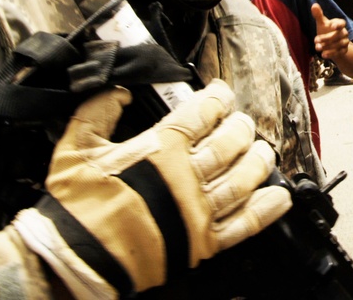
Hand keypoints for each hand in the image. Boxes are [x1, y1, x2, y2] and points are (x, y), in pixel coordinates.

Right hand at [14, 81, 290, 297]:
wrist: (73, 261)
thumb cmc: (75, 206)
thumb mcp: (75, 146)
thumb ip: (98, 110)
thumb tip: (120, 90)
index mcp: (160, 149)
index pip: (202, 112)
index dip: (218, 98)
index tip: (221, 94)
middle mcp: (186, 176)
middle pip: (231, 142)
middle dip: (240, 126)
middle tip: (238, 123)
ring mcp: (198, 211)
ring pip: (244, 178)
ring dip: (258, 161)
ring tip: (261, 151)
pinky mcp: (203, 243)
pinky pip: (245, 224)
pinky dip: (266, 209)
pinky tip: (279, 196)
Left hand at [312, 3, 350, 59]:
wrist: (331, 44)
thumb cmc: (326, 30)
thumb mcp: (322, 23)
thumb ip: (318, 15)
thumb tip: (314, 5)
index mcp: (340, 24)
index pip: (342, 23)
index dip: (338, 25)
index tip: (332, 27)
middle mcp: (344, 32)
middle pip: (338, 35)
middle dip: (326, 38)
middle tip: (315, 40)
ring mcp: (345, 42)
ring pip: (338, 44)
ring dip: (328, 47)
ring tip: (317, 48)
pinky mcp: (344, 50)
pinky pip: (339, 52)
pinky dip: (331, 54)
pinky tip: (323, 55)